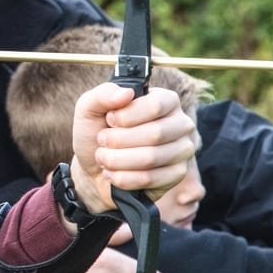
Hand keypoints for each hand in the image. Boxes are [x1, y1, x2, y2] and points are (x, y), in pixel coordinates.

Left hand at [68, 83, 196, 212]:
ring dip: (117, 160)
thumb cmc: (96, 130)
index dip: (127, 115)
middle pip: (156, 133)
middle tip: (102, 140)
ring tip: (103, 157)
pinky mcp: (176, 174)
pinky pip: (150, 179)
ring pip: (151, 158)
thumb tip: (126, 93)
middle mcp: (180, 123)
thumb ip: (103, 94)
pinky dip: (122, 177)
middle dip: (119, 140)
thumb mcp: (90, 107)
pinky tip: (112, 173)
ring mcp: (182, 150)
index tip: (110, 120)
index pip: (156, 105)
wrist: (94, 165)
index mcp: (165, 100)